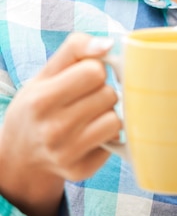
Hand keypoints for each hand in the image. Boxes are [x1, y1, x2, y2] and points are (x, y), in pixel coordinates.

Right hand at [0, 33, 120, 215]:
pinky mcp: (81, 171)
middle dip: (102, 91)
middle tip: (85, 97)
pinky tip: (89, 134)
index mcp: (41, 99)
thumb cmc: (39, 103)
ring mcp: (67, 154)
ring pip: (116, 120)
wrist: (21, 153)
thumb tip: (108, 45)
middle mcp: (53, 130)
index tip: (85, 76)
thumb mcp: (47, 72)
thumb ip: (77, 48)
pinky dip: (107, 135)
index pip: (95, 71)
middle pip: (108, 95)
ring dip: (108, 113)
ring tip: (89, 114)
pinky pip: (115, 141)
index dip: (95, 69)